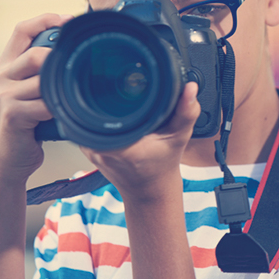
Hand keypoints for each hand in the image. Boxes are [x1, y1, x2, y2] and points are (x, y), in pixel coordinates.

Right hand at [0, 13, 73, 186]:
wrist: (4, 163)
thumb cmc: (25, 128)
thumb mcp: (28, 96)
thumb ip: (43, 77)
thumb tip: (77, 58)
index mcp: (5, 67)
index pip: (22, 29)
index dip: (47, 19)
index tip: (70, 20)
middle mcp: (1, 76)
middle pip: (38, 53)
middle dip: (63, 61)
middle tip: (83, 71)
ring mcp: (4, 94)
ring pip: (44, 76)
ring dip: (63, 88)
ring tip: (75, 98)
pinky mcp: (12, 113)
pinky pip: (46, 103)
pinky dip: (60, 109)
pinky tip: (66, 116)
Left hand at [80, 82, 200, 201]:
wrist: (149, 190)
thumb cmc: (163, 165)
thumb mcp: (179, 136)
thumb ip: (186, 112)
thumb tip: (189, 88)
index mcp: (120, 146)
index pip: (107, 108)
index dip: (118, 95)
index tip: (132, 94)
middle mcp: (100, 148)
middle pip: (98, 109)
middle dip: (113, 98)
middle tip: (130, 98)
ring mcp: (90, 150)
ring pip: (91, 117)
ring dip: (105, 109)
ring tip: (124, 109)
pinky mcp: (88, 150)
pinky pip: (90, 127)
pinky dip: (103, 120)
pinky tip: (117, 119)